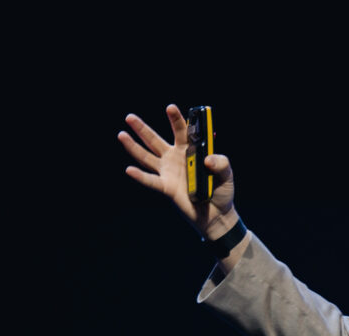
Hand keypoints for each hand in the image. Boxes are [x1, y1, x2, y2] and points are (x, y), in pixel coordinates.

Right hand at [118, 104, 237, 239]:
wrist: (217, 214)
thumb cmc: (221, 191)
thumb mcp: (226, 174)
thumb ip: (221, 163)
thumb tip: (207, 160)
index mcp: (189, 151)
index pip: (181, 131)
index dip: (176, 119)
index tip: (170, 108)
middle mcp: (175, 159)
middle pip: (155, 141)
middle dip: (142, 129)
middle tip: (130, 117)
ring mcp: (168, 173)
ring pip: (147, 157)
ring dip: (133, 147)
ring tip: (121, 134)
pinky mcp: (167, 188)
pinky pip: (151, 181)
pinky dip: (140, 176)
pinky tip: (129, 169)